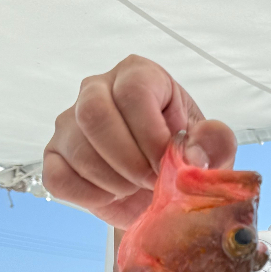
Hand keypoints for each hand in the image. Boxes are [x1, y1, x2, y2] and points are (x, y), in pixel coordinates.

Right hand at [42, 55, 237, 228]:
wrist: (160, 191)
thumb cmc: (184, 159)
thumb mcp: (212, 150)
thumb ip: (215, 143)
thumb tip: (194, 155)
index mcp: (139, 75)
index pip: (133, 91)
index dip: (151, 134)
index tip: (167, 164)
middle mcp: (97, 89)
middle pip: (94, 114)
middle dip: (129, 160)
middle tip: (152, 183)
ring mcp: (69, 122)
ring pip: (79, 150)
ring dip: (115, 182)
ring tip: (137, 188)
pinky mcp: (54, 156)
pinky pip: (59, 177)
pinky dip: (90, 196)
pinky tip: (112, 195)